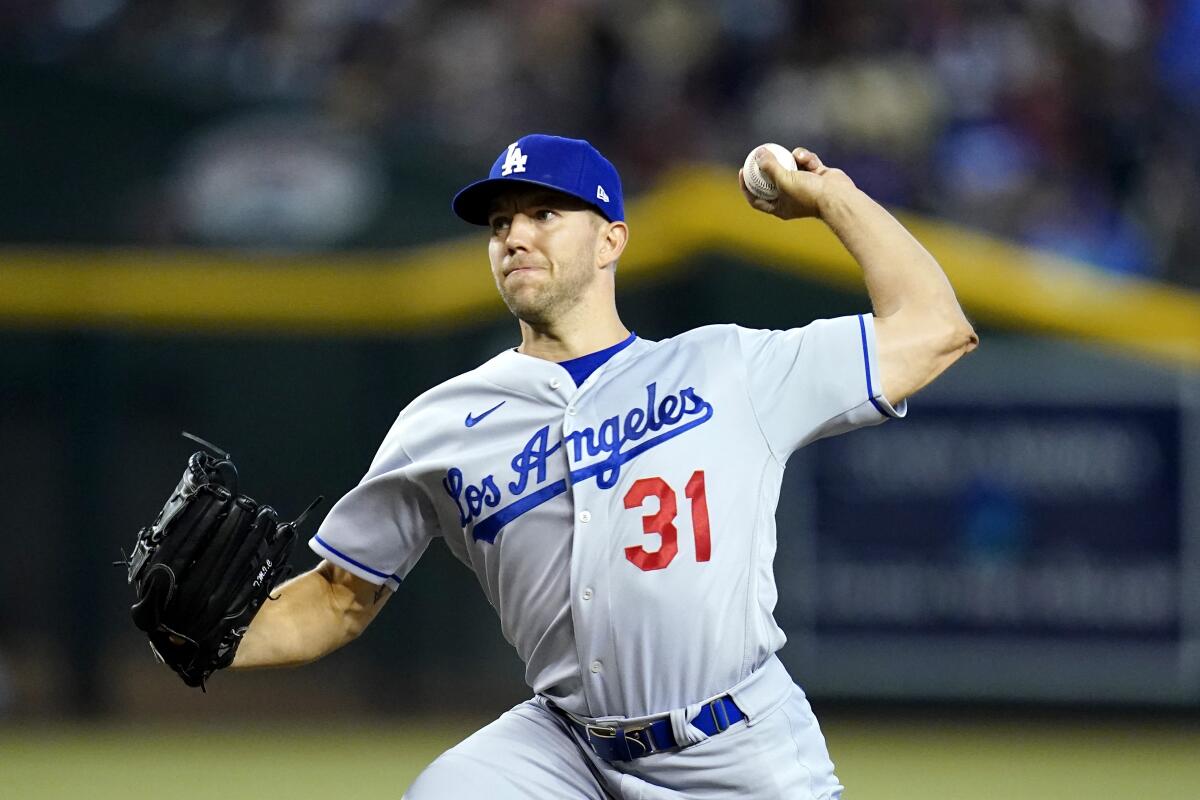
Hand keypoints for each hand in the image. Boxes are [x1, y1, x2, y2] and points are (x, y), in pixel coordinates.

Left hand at [738, 147, 855, 220]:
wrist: (838, 197)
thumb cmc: (809, 194)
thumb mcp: (784, 180)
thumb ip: (770, 167)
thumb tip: (757, 154)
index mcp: (780, 207)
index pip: (756, 199)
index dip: (746, 186)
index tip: (743, 170)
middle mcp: (790, 198)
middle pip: (772, 181)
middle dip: (767, 167)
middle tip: (759, 154)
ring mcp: (804, 186)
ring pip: (791, 167)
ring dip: (791, 159)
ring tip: (793, 155)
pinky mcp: (817, 176)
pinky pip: (806, 162)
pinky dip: (806, 158)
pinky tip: (806, 158)